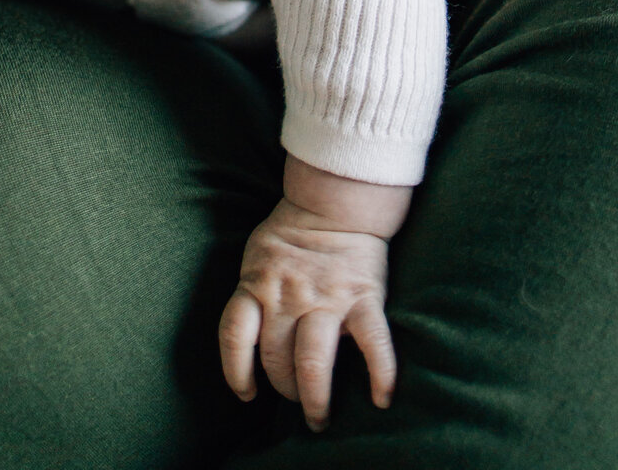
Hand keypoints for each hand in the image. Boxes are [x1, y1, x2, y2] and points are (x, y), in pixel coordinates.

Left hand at [218, 198, 397, 432]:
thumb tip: (248, 333)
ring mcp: (326, 298)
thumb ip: (252, 290)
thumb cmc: (292, 232)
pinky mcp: (363, 298)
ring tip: (319, 417)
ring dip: (315, 398)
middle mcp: (288, 295)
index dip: (236, 372)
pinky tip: (381, 399)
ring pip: (313, 362)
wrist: (336, 200)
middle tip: (296, 401)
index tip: (248, 394)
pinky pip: (373, 343)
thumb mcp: (258, 255)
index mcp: (258, 284)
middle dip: (284, 389)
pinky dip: (380, 374)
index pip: (235, 337)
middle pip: (276, 359)